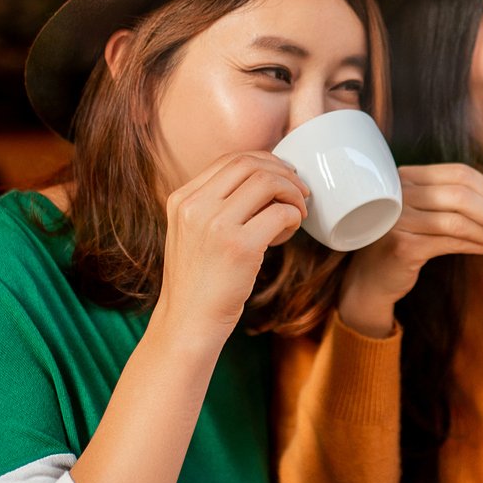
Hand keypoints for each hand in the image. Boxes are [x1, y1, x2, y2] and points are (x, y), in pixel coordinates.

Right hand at [154, 152, 308, 344]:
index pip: (230, 159)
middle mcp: (195, 206)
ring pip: (268, 182)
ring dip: (293, 192)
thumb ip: (213, 206)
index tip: (282, 176)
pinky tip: (288, 232)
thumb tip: (263, 181)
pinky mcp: (239, 247)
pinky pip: (280, 213)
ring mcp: (215, 225)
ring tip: (298, 212)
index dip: (264, 162)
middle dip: (283, 172)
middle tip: (300, 191)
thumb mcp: (191, 232)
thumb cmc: (197, 281)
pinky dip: (293, 217)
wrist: (187, 322)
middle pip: (250, 163)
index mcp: (182, 199)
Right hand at [337, 164, 482, 337]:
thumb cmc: (401, 242)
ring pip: (458, 221)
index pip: (458, 173)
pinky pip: (451, 242)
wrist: (369, 279)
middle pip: (461, 195)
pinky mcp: (403, 246)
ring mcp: (398, 220)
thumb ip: (446, 200)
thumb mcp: (419, 212)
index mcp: (406, 178)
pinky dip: (476, 246)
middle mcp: (399, 194)